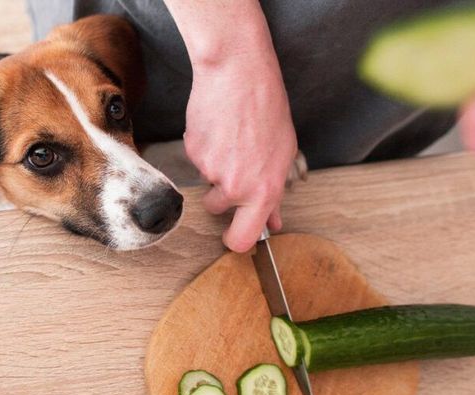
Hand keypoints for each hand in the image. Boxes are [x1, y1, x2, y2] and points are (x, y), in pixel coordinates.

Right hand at [184, 52, 297, 251]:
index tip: (233, 235)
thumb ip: (274, 194)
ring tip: (230, 138)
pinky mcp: (192, 151)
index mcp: (264, 191)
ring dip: (214, 167)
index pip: (242, 239)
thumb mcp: (282, 154)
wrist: (239, 74)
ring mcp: (210, 170)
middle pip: (216, 208)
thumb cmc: (268, 109)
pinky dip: (204, 146)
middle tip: (234, 165)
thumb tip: (273, 221)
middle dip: (220, 195)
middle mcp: (235, 186)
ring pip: (206, 180)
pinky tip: (218, 126)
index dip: (235, 241)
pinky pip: (196, 158)